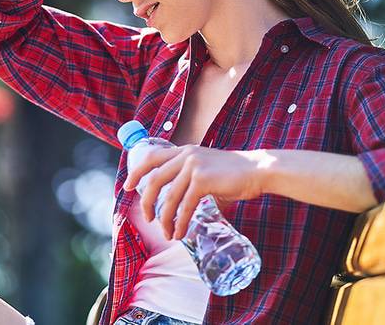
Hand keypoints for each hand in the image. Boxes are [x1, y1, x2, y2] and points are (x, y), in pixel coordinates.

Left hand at [122, 145, 269, 240]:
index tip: (127, 187)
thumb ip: (190, 177)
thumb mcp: (206, 167)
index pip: (151, 157)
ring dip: (165, 219)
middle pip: (154, 180)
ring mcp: (193, 167)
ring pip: (169, 198)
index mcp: (184, 150)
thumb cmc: (234, 173)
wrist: (257, 170)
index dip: (136, 172)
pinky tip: (180, 233)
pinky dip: (181, 223)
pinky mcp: (202, 180)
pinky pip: (185, 206)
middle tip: (148, 218)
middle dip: (147, 203)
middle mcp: (185, 155)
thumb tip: (178, 201)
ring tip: (167, 234)